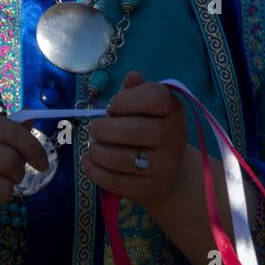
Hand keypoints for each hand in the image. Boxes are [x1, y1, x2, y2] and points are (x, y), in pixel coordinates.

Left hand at [83, 72, 186, 203]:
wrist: (170, 172)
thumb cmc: (150, 129)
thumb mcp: (147, 107)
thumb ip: (135, 91)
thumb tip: (132, 76)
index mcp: (173, 109)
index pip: (153, 98)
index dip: (125, 100)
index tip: (112, 107)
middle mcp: (174, 136)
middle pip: (133, 130)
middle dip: (104, 129)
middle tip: (95, 129)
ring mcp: (164, 165)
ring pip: (121, 159)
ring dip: (97, 152)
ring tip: (93, 147)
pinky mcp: (151, 188)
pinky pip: (116, 182)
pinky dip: (95, 171)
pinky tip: (90, 163)